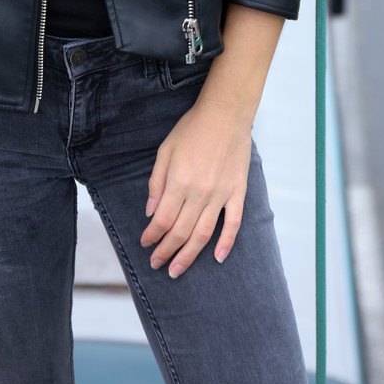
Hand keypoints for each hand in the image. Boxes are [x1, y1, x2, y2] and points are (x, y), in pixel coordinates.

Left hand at [139, 96, 251, 278]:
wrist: (225, 114)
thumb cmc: (192, 129)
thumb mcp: (165, 150)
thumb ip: (156, 182)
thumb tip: (150, 211)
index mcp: (179, 181)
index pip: (163, 220)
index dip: (152, 235)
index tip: (145, 244)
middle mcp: (200, 192)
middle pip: (181, 232)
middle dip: (166, 251)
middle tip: (157, 264)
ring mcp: (221, 194)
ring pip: (203, 234)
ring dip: (189, 255)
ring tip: (177, 270)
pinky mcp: (237, 192)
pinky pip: (233, 224)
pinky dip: (226, 243)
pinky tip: (218, 257)